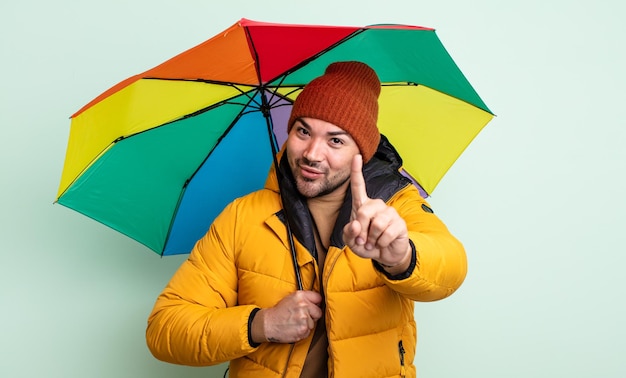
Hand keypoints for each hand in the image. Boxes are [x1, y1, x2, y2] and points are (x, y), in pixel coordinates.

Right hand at [252, 290, 322, 343]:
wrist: (268, 323)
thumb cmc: (279, 311)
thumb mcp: (291, 298)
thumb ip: (304, 298)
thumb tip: (318, 301)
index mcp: (300, 296)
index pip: (318, 298)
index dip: (316, 303)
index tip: (314, 306)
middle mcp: (303, 306)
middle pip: (318, 312)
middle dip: (312, 315)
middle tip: (302, 316)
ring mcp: (304, 318)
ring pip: (313, 323)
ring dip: (306, 324)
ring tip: (295, 323)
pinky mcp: (303, 329)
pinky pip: (308, 332)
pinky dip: (302, 332)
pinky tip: (294, 328)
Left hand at [342, 154, 411, 273]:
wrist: (385, 255)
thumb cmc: (367, 244)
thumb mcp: (351, 241)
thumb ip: (349, 233)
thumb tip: (355, 225)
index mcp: (363, 206)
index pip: (358, 186)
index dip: (356, 171)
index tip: (356, 156)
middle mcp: (377, 205)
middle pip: (363, 212)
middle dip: (360, 230)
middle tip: (363, 240)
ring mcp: (389, 212)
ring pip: (376, 224)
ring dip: (372, 239)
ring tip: (373, 242)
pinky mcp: (399, 223)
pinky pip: (387, 233)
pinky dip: (381, 243)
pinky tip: (383, 243)